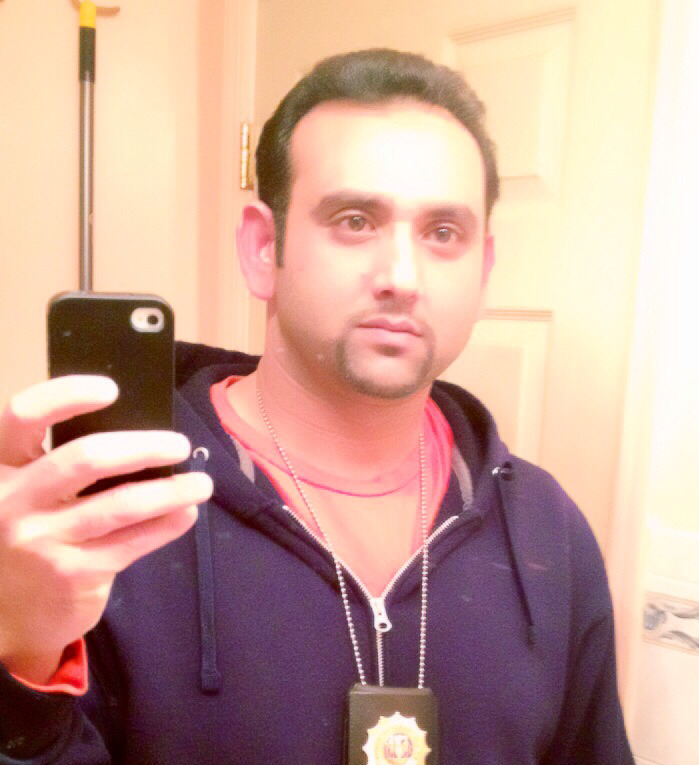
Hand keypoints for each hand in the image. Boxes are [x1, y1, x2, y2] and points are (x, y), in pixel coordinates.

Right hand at [0, 376, 212, 683]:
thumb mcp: (28, 493)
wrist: (4, 615)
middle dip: (143, 446)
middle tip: (180, 444)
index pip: (22, 417)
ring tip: (202, 483)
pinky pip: (132, 541)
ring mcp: (40, 540)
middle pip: (84, 458)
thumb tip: (140, 428)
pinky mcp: (71, 574)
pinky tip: (185, 512)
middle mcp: (10, 501)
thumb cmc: (29, 532)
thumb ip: (62, 463)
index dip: (66, 395)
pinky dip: (166, 523)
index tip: (111, 389)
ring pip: (121, 504)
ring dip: (172, 490)